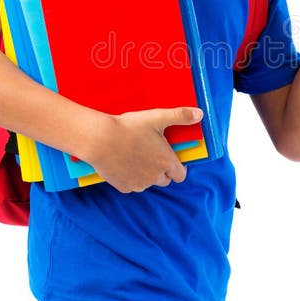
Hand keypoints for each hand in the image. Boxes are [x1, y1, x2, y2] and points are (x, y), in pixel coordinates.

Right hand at [82, 106, 203, 193]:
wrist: (99, 139)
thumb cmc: (129, 127)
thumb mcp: (157, 117)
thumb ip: (180, 116)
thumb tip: (200, 114)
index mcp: (166, 163)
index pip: (180, 175)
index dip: (177, 167)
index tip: (170, 158)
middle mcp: (155, 177)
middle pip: (165, 180)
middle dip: (161, 170)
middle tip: (151, 154)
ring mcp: (139, 184)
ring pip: (147, 182)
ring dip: (145, 174)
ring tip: (135, 155)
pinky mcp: (124, 187)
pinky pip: (132, 185)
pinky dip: (130, 177)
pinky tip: (124, 162)